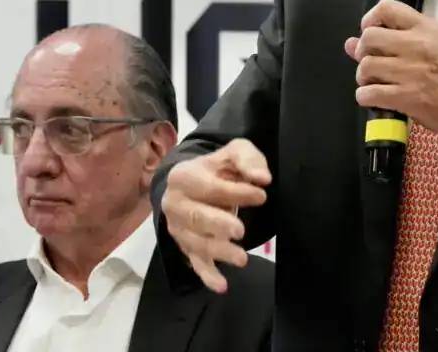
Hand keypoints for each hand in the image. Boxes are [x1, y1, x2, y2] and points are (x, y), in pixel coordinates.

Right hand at [160, 139, 271, 292]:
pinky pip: (195, 263)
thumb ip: (247, 159)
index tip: (262, 196)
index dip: (236, 192)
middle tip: (240, 230)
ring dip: (218, 252)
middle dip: (218, 224)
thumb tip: (262, 178)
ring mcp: (178, 228)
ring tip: (242, 259)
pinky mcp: (185, 247)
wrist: (192, 184)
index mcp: (184, 176)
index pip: (210, 187)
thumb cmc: (216, 169)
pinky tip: (222, 286)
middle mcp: (175, 204)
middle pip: (196, 217)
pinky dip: (207, 275)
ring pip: (196, 242)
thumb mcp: (232, 153)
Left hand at [346, 0, 437, 137]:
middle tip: (372, 62)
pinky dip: (365, 97)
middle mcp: (416, 45)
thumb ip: (395, 39)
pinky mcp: (405, 97)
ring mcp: (409, 72)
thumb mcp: (434, 45)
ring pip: (366, 66)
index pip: (386, 8)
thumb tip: (351, 43)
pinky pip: (369, 93)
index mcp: (425, 29)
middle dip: (363, 51)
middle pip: (369, 37)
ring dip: (363, 77)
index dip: (370, 19)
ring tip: (374, 82)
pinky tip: (374, 97)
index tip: (370, 32)